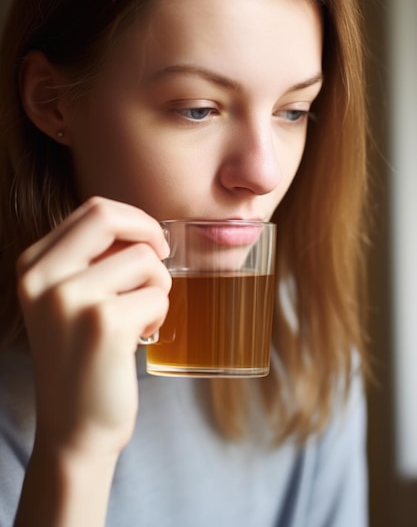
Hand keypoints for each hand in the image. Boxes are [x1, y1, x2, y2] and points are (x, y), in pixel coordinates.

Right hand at [17, 197, 170, 457]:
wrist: (73, 428)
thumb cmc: (81, 358)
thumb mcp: (66, 300)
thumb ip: (91, 260)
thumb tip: (142, 229)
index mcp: (33, 266)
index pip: (92, 210)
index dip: (132, 220)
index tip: (148, 243)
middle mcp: (43, 277)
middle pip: (109, 216)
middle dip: (149, 232)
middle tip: (162, 258)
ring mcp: (70, 299)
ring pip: (144, 259)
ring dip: (158, 286)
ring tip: (140, 317)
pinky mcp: (103, 324)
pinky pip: (157, 296)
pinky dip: (159, 315)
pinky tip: (140, 338)